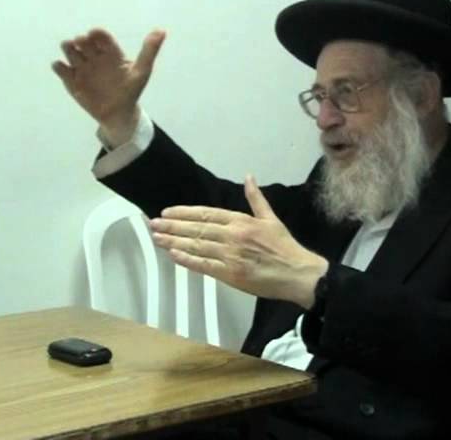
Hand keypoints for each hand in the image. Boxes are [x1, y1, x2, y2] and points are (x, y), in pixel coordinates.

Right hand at [52, 28, 165, 144]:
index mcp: (110, 52)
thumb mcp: (142, 71)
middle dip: (80, 40)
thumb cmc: (131, 90)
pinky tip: (62, 67)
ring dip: (68, 47)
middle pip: (83, 42)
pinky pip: (61, 69)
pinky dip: (59, 66)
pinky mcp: (72, 81)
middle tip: (81, 43)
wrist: (119, 114)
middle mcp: (95, 57)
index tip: (93, 34)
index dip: (96, 34)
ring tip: (70, 49)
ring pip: (70, 51)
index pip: (100, 37)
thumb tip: (162, 30)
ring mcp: (82, 68)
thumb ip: (150, 50)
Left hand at [148, 175, 328, 307]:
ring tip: (157, 238)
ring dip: (174, 241)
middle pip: (196, 229)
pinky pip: (204, 265)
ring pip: (196, 246)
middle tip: (152, 224)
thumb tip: (248, 176)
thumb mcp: (271, 218)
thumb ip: (256, 198)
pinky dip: (187, 259)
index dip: (184, 213)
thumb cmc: (284, 247)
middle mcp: (232, 236)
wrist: (297, 273)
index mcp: (241, 221)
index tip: (167, 212)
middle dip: (172, 226)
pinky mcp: (230, 274)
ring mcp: (230, 255)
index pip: (206, 214)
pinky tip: (173, 254)